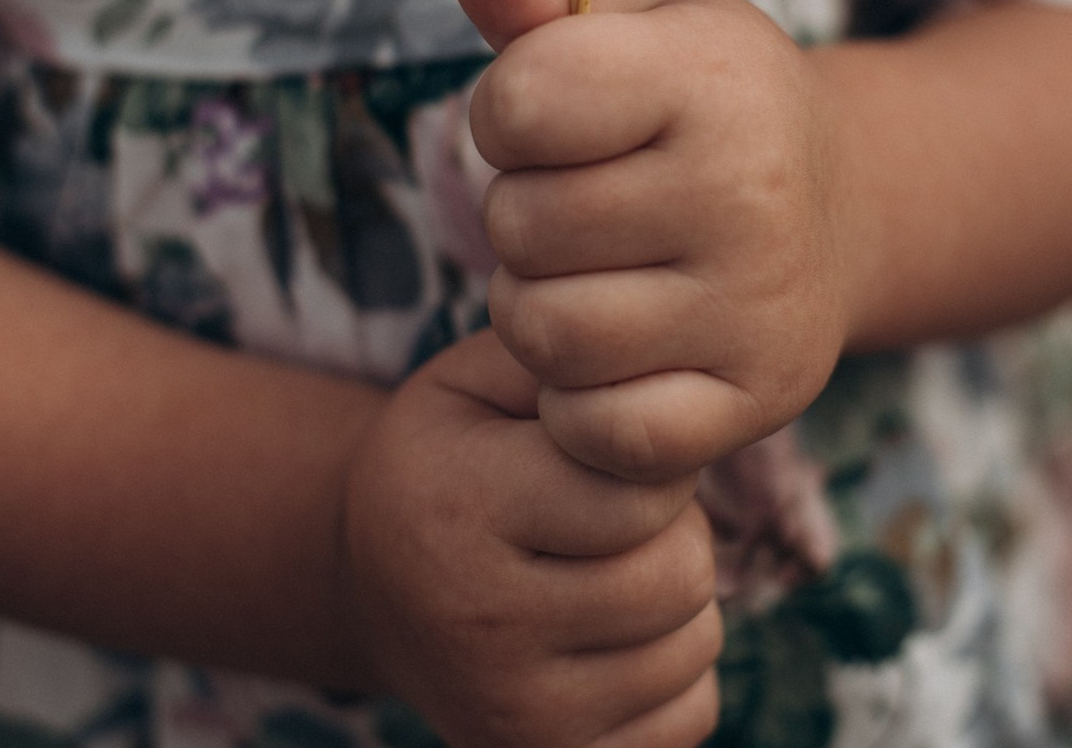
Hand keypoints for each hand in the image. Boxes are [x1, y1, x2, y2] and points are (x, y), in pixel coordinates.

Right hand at [339, 329, 721, 747]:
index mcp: (464, 507)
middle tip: (619, 507)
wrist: (377, 584)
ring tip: (611, 564)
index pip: (639, 489)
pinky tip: (613, 631)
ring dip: (677, 595)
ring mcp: (515, 716)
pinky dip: (673, 670)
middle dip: (674, 526)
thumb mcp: (476, 379)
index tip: (618, 448)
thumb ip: (564, 359)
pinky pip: (689, 717)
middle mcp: (484, 625)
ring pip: (694, 645)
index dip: (653, 457)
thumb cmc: (447, 458)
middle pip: (681, 573)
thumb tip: (659, 373)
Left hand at [445, 0, 849, 483]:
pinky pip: (598, 433)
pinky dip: (579, 401)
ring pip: (544, 332)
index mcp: (713, 78)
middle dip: (523, 214)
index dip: (510, 112)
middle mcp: (750, 192)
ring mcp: (759, 308)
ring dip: (540, 306)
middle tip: (584, 205)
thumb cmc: (707, 107)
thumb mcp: (633, 28)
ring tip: (595, 274)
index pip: (521, 101)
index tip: (556, 116)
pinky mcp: (756, 401)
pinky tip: (618, 354)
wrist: (840, 206)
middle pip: (518, 226)